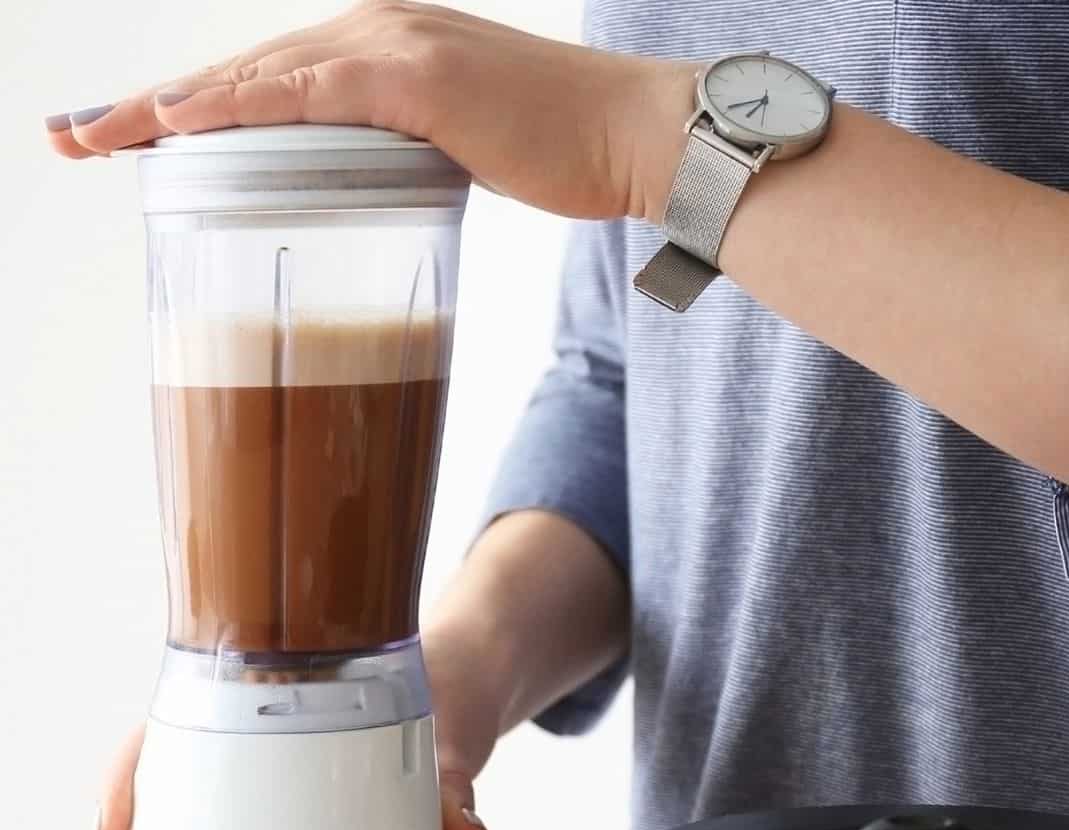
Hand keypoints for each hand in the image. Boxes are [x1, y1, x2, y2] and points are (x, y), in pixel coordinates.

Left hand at [46, 2, 690, 224]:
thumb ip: (402, 157)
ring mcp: (391, 47)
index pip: (262, 84)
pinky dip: (236, 108)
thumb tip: (367, 198)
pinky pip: (302, 92)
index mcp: (378, 53)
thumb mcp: (460, 150)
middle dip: (146, 109)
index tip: (120, 142)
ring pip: (252, 76)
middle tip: (72, 138)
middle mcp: (372, 32)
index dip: (187, 110)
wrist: (635, 135)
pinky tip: (177, 127)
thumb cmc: (560, 154)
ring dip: (166, 109)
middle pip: (236, 72)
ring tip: (95, 139)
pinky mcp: (413, 77)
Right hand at [86, 678, 493, 829]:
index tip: (112, 829)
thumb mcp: (452, 741)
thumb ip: (456, 787)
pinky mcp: (282, 822)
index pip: (175, 723)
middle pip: (158, 796)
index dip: (130, 775)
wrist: (463, 694)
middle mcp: (250, 736)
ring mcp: (259, 782)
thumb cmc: (443, 700)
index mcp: (274, 693)